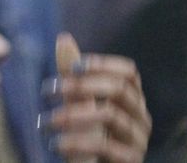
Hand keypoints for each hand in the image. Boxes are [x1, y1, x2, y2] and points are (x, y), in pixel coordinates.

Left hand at [45, 36, 150, 162]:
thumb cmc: (87, 138)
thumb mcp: (79, 105)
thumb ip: (73, 76)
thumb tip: (63, 37)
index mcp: (131, 100)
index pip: (129, 72)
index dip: (102, 64)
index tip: (72, 67)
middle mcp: (141, 118)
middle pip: (120, 89)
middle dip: (80, 86)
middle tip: (47, 91)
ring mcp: (138, 141)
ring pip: (110, 115)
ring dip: (71, 115)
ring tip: (45, 122)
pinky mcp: (131, 161)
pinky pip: (106, 147)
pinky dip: (76, 142)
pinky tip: (56, 144)